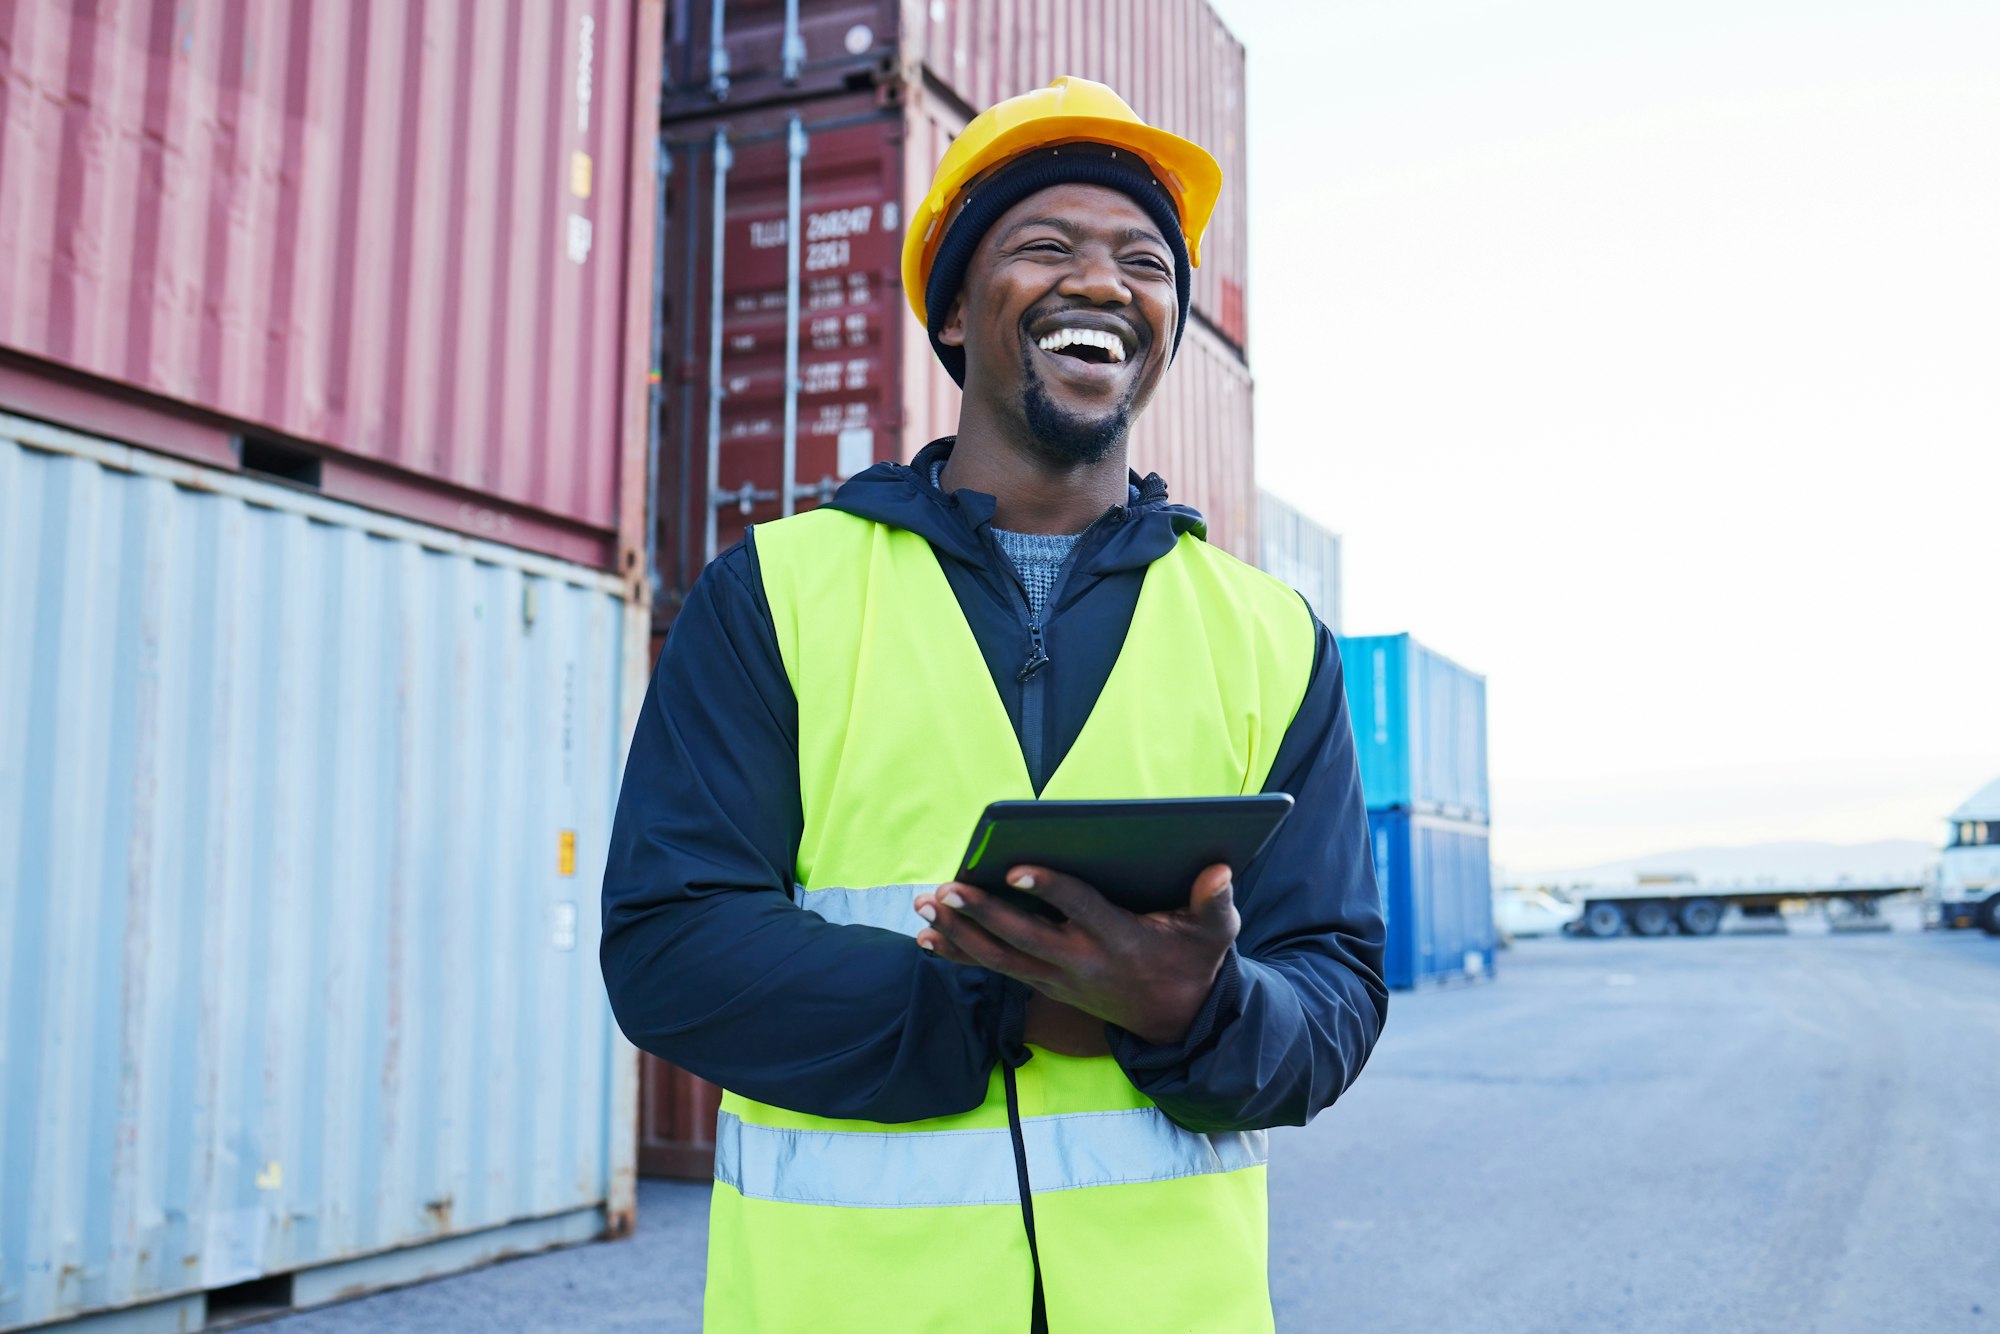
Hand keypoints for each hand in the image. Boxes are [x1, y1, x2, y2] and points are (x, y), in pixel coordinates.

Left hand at [913, 864, 1237, 1046]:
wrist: (1180, 1023)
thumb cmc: (1194, 963)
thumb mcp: (1214, 933)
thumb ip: (1215, 902)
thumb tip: (1219, 870)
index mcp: (1118, 940)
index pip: (1077, 909)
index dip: (1048, 887)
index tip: (1015, 867)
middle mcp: (1081, 962)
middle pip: (1022, 938)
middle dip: (981, 914)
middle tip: (946, 888)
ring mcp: (1059, 979)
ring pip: (1000, 958)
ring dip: (959, 933)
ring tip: (925, 905)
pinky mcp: (1046, 986)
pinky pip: (995, 971)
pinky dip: (959, 954)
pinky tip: (925, 938)